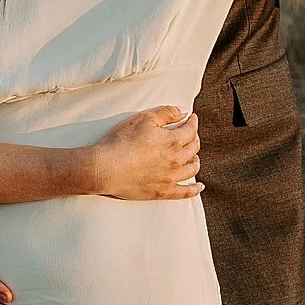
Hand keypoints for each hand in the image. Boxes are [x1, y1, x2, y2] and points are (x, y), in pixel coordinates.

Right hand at [83, 106, 200, 200]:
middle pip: (193, 148)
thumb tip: (183, 112)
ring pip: (192, 169)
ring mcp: (170, 178)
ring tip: (193, 156)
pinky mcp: (162, 192)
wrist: (105, 168)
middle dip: (194, 138)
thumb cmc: (122, 142)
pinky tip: (198, 186)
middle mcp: (176, 160)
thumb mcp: (144, 119)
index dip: (193, 122)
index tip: (192, 119)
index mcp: (173, 141)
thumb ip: (166, 113)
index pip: (190, 130)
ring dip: (195, 160)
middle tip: (191, 134)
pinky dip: (194, 189)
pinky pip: (185, 192)